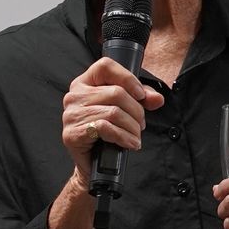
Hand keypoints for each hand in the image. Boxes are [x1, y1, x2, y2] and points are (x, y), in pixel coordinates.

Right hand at [61, 58, 164, 187]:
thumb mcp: (126, 109)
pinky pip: (105, 128)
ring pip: (114, 112)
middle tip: (140, 124)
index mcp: (85, 83)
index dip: (127, 78)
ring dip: (132, 127)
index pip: (105, 66)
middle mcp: (74, 96)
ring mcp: (71, 114)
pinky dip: (124, 137)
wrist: (93, 162)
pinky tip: (130, 143)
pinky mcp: (72, 133)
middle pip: (116, 93)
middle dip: (137, 111)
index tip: (140, 95)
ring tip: (135, 136)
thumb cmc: (108, 132)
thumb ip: (142, 99)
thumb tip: (157, 99)